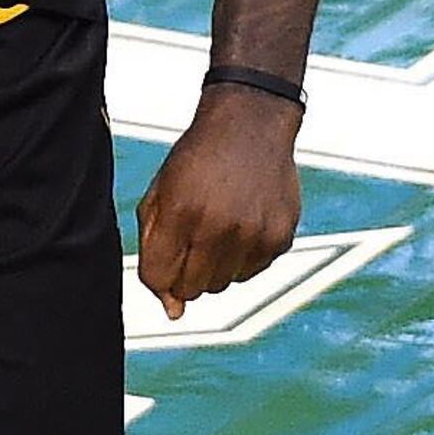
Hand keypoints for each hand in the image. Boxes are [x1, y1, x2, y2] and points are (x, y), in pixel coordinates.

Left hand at [134, 87, 302, 320]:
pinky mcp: (280, 238)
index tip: (164, 254)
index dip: (156, 273)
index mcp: (181, 214)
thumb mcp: (160, 193)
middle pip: (190, 290)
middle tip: (191, 238)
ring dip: (213, 265)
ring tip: (217, 225)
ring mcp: (254, 235)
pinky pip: (250, 272)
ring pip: (221, 285)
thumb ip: (154, 250)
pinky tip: (241, 222)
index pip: (158, 278)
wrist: (250, 123)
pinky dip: (241, 257)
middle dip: (183, 272)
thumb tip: (172, 311)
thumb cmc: (198, 159)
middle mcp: (221, 228)